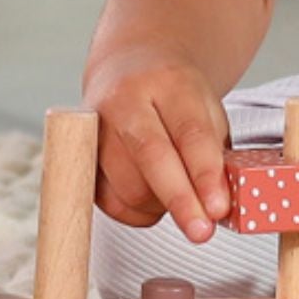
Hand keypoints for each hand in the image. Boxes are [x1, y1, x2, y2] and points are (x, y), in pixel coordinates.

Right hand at [82, 44, 231, 244]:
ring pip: (127, 184)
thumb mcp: (209, 111)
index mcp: (170, 83)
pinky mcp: (80, 151)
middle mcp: (127, 100)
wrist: (131, 66)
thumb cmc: (178, 96)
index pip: (190, 133)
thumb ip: (216, 154)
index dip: (205, 174)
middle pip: (152, 157)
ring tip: (181, 201)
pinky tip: (153, 201)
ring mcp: (97, 125)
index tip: (219, 208)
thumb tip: (217, 206)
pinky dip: (135, 211)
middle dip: (179, 200)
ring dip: (159, 206)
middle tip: (201, 231)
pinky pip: (108, 199)